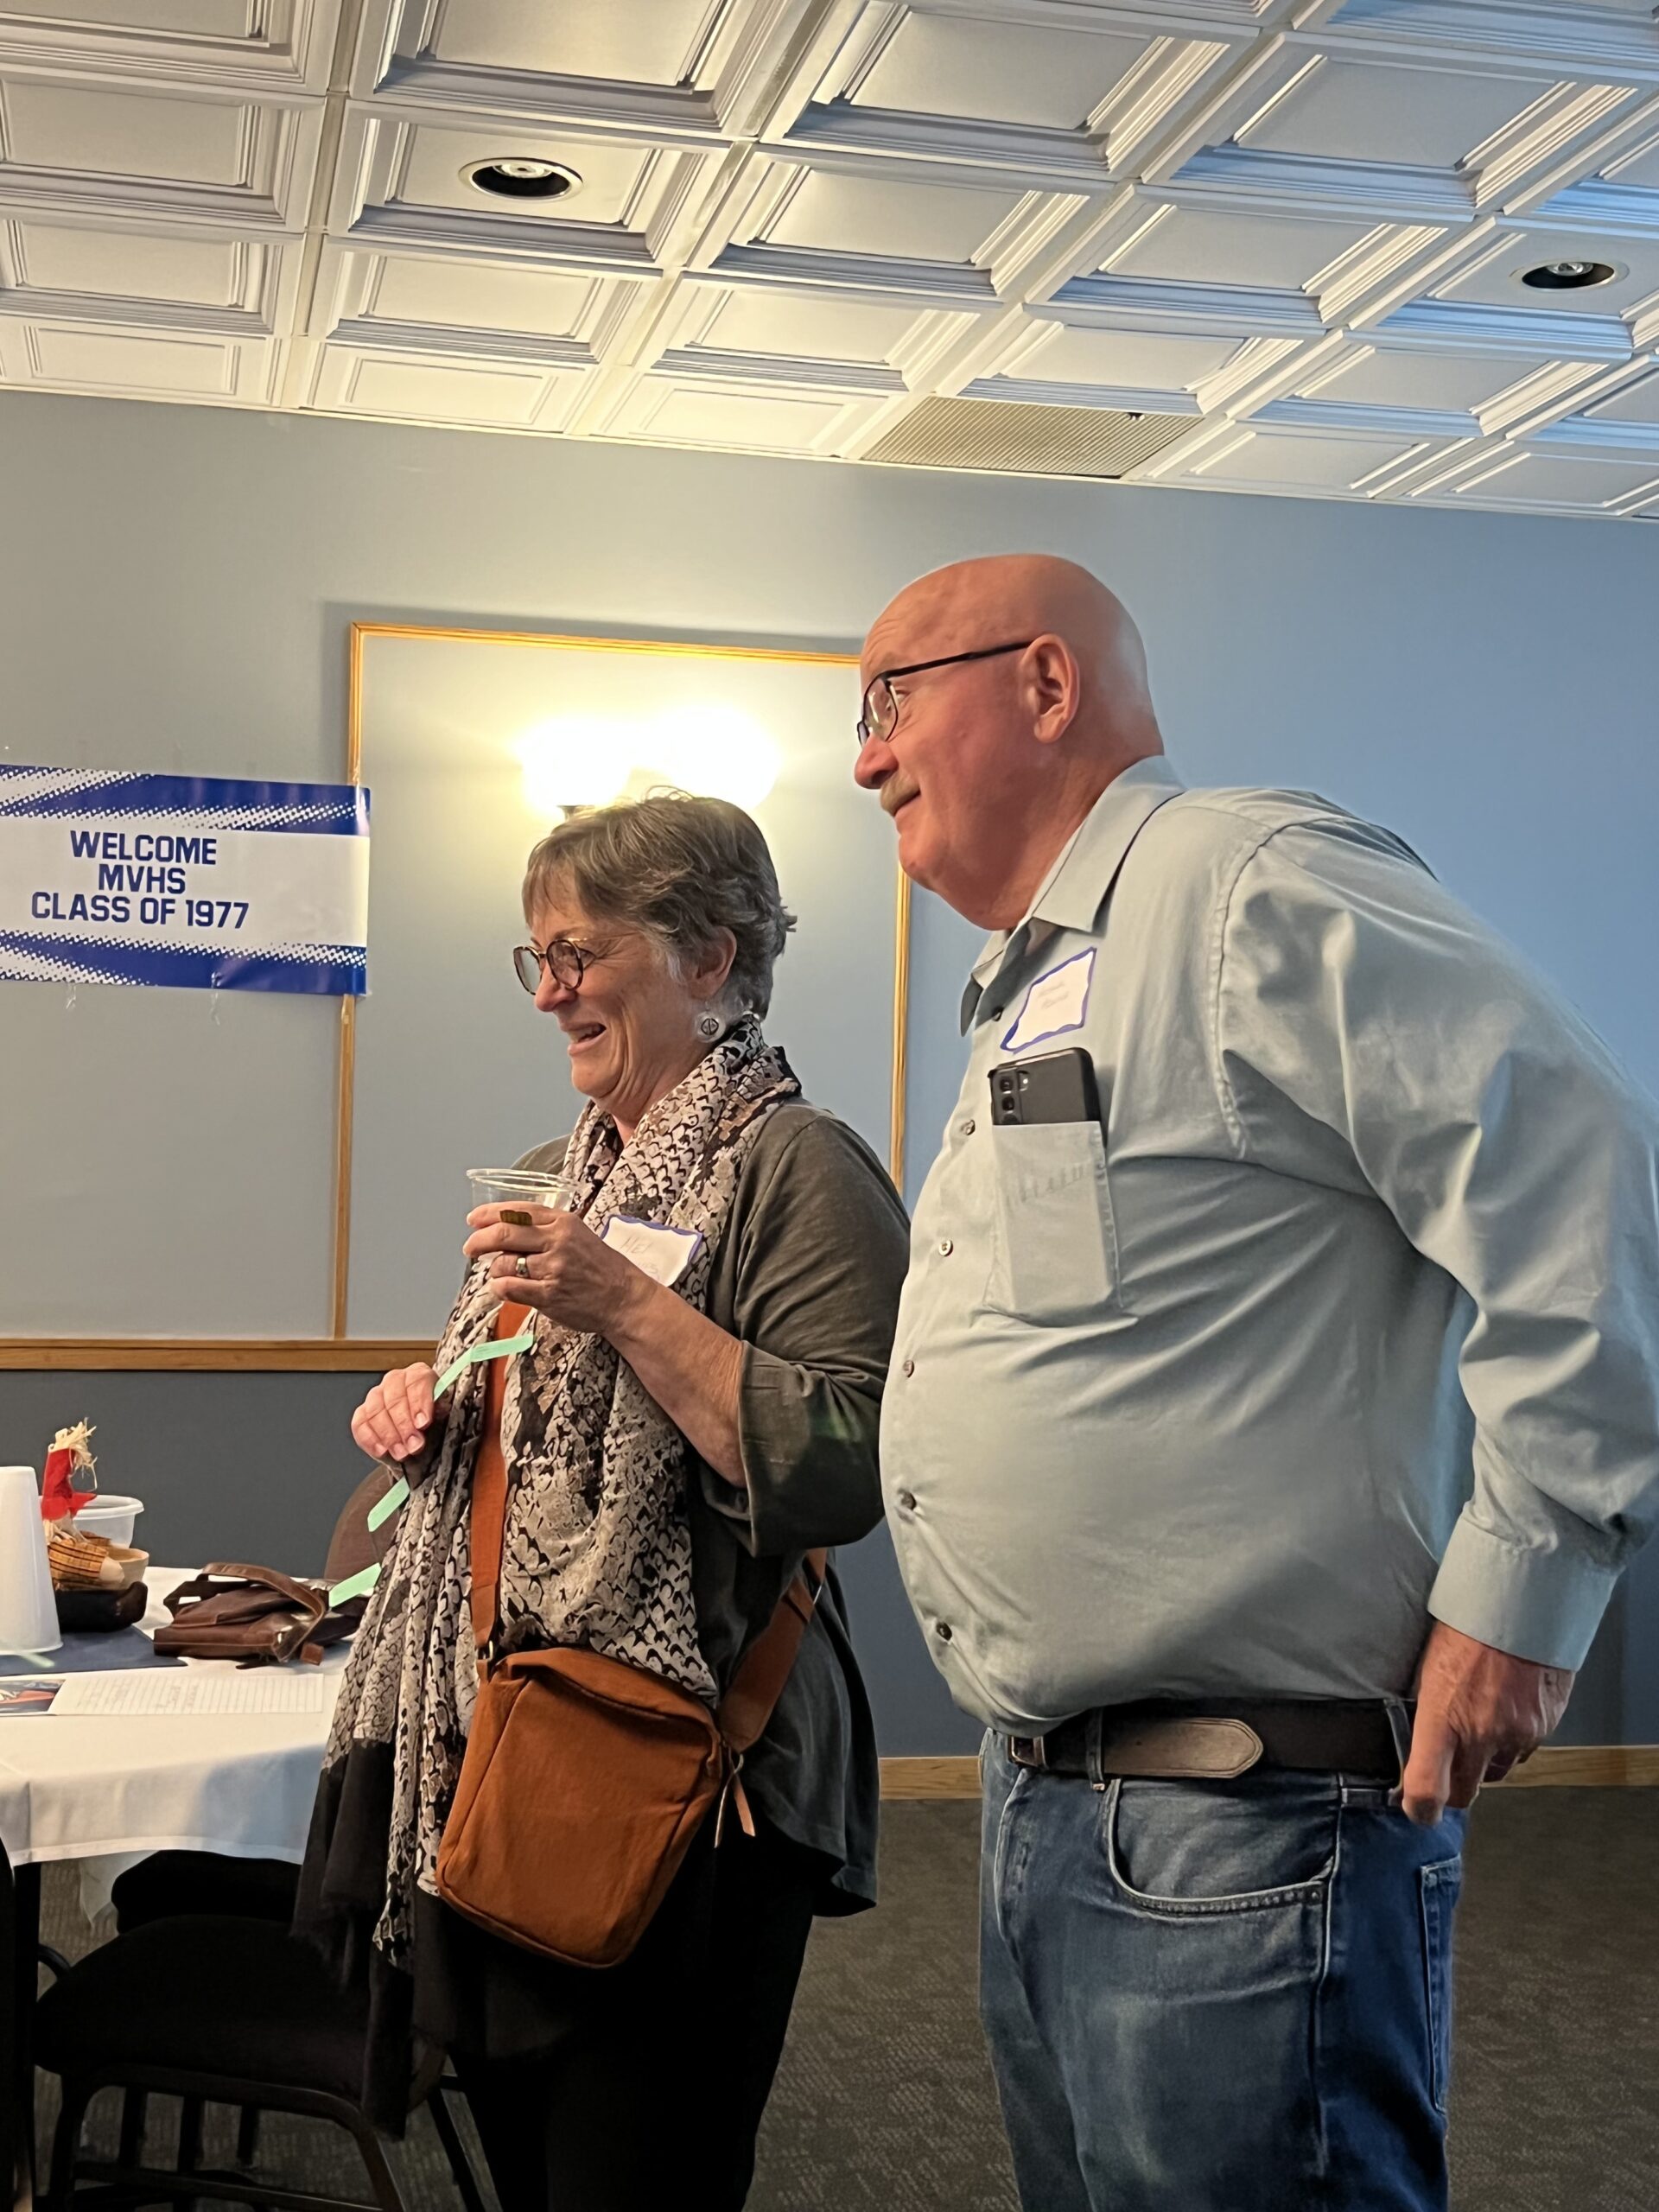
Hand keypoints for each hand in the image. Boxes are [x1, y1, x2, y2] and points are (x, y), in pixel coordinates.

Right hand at [351, 1362, 439, 1463]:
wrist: (420, 1442)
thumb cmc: (435, 1425)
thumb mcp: (445, 1417)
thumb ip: (442, 1411)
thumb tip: (440, 1409)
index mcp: (419, 1374)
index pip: (416, 1381)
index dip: (419, 1403)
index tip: (423, 1423)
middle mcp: (395, 1381)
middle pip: (394, 1398)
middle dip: (404, 1425)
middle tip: (414, 1445)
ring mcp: (376, 1396)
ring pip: (375, 1411)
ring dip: (389, 1435)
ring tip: (402, 1453)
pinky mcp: (362, 1414)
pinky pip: (360, 1424)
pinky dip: (371, 1440)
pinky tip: (383, 1451)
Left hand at [463, 1204, 655, 1340]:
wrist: (624, 1298)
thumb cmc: (600, 1267)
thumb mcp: (577, 1235)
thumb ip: (545, 1230)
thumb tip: (505, 1229)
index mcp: (563, 1222)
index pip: (518, 1210)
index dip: (489, 1213)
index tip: (473, 1219)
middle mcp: (558, 1241)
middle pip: (504, 1233)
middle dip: (479, 1240)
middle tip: (470, 1247)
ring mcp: (553, 1268)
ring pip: (503, 1262)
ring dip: (494, 1268)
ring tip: (500, 1272)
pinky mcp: (549, 1294)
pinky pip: (509, 1287)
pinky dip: (499, 1287)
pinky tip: (504, 1287)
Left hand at [1400, 1619, 1574, 1825]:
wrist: (1520, 1602)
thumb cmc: (1465, 1624)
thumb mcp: (1426, 1667)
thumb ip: (1426, 1712)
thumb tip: (1415, 1742)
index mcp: (1442, 1718)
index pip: (1427, 1790)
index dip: (1418, 1809)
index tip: (1414, 1808)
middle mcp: (1481, 1734)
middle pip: (1465, 1793)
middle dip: (1452, 1788)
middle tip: (1445, 1769)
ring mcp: (1517, 1734)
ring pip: (1496, 1772)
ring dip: (1484, 1761)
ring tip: (1477, 1723)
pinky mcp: (1543, 1727)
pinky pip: (1523, 1750)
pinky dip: (1511, 1741)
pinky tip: (1504, 1709)